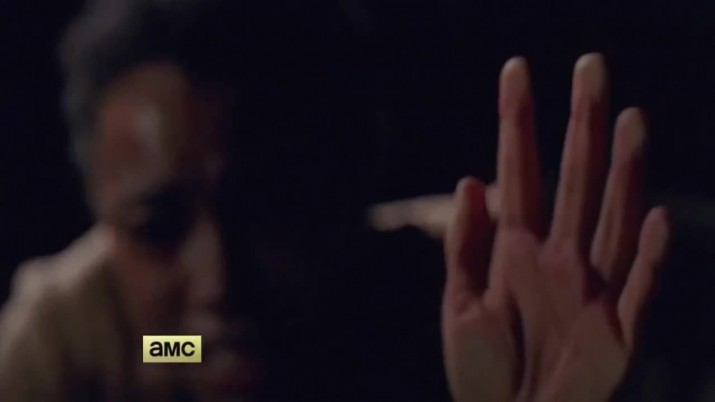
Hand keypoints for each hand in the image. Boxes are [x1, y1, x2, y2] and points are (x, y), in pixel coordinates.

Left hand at [442, 54, 669, 401]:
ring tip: (628, 118)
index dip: (517, 121)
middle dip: (579, 123)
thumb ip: (465, 244)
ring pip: (610, 217)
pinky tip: (655, 216)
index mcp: (515, 248)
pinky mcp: (617, 331)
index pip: (519, 171)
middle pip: (573, 178)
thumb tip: (470, 179)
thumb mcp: (458, 303)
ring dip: (622, 171)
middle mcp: (558, 256)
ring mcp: (591, 289)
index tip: (516, 71)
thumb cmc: (479, 372)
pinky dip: (646, 256)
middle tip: (590, 65)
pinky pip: (636, 287)